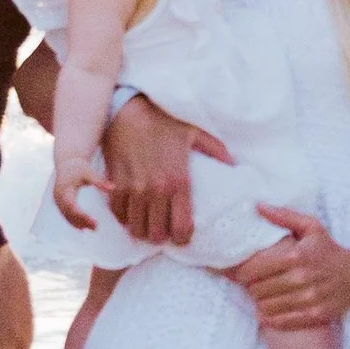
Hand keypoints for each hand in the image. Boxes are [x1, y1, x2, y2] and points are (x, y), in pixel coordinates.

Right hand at [52, 156, 101, 229]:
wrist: (66, 162)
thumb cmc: (78, 167)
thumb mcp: (88, 172)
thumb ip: (99, 181)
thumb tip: (113, 188)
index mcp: (64, 189)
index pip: (72, 206)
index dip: (82, 215)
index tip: (95, 221)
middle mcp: (58, 196)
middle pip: (69, 213)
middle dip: (82, 221)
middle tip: (96, 227)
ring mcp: (57, 200)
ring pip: (66, 216)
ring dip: (78, 224)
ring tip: (93, 229)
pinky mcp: (59, 202)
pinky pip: (65, 214)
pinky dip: (73, 221)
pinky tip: (83, 228)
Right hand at [100, 95, 229, 246]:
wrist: (128, 111)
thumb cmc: (163, 121)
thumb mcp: (195, 132)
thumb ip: (216, 150)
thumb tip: (234, 164)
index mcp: (178, 181)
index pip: (181, 228)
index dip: (183, 238)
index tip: (183, 234)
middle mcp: (155, 190)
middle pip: (157, 234)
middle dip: (162, 236)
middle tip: (164, 230)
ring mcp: (133, 189)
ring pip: (136, 228)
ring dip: (143, 230)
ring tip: (148, 224)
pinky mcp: (114, 184)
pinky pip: (117, 214)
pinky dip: (124, 217)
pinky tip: (132, 212)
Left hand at [230, 210, 349, 331]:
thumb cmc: (330, 251)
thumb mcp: (311, 227)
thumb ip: (283, 216)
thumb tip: (258, 206)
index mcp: (296, 256)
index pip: (252, 270)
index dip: (241, 273)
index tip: (242, 273)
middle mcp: (301, 279)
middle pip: (256, 290)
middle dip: (251, 288)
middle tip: (253, 284)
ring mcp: (308, 299)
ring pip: (265, 307)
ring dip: (260, 302)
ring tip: (263, 296)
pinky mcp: (313, 316)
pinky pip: (279, 321)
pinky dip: (269, 318)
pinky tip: (270, 310)